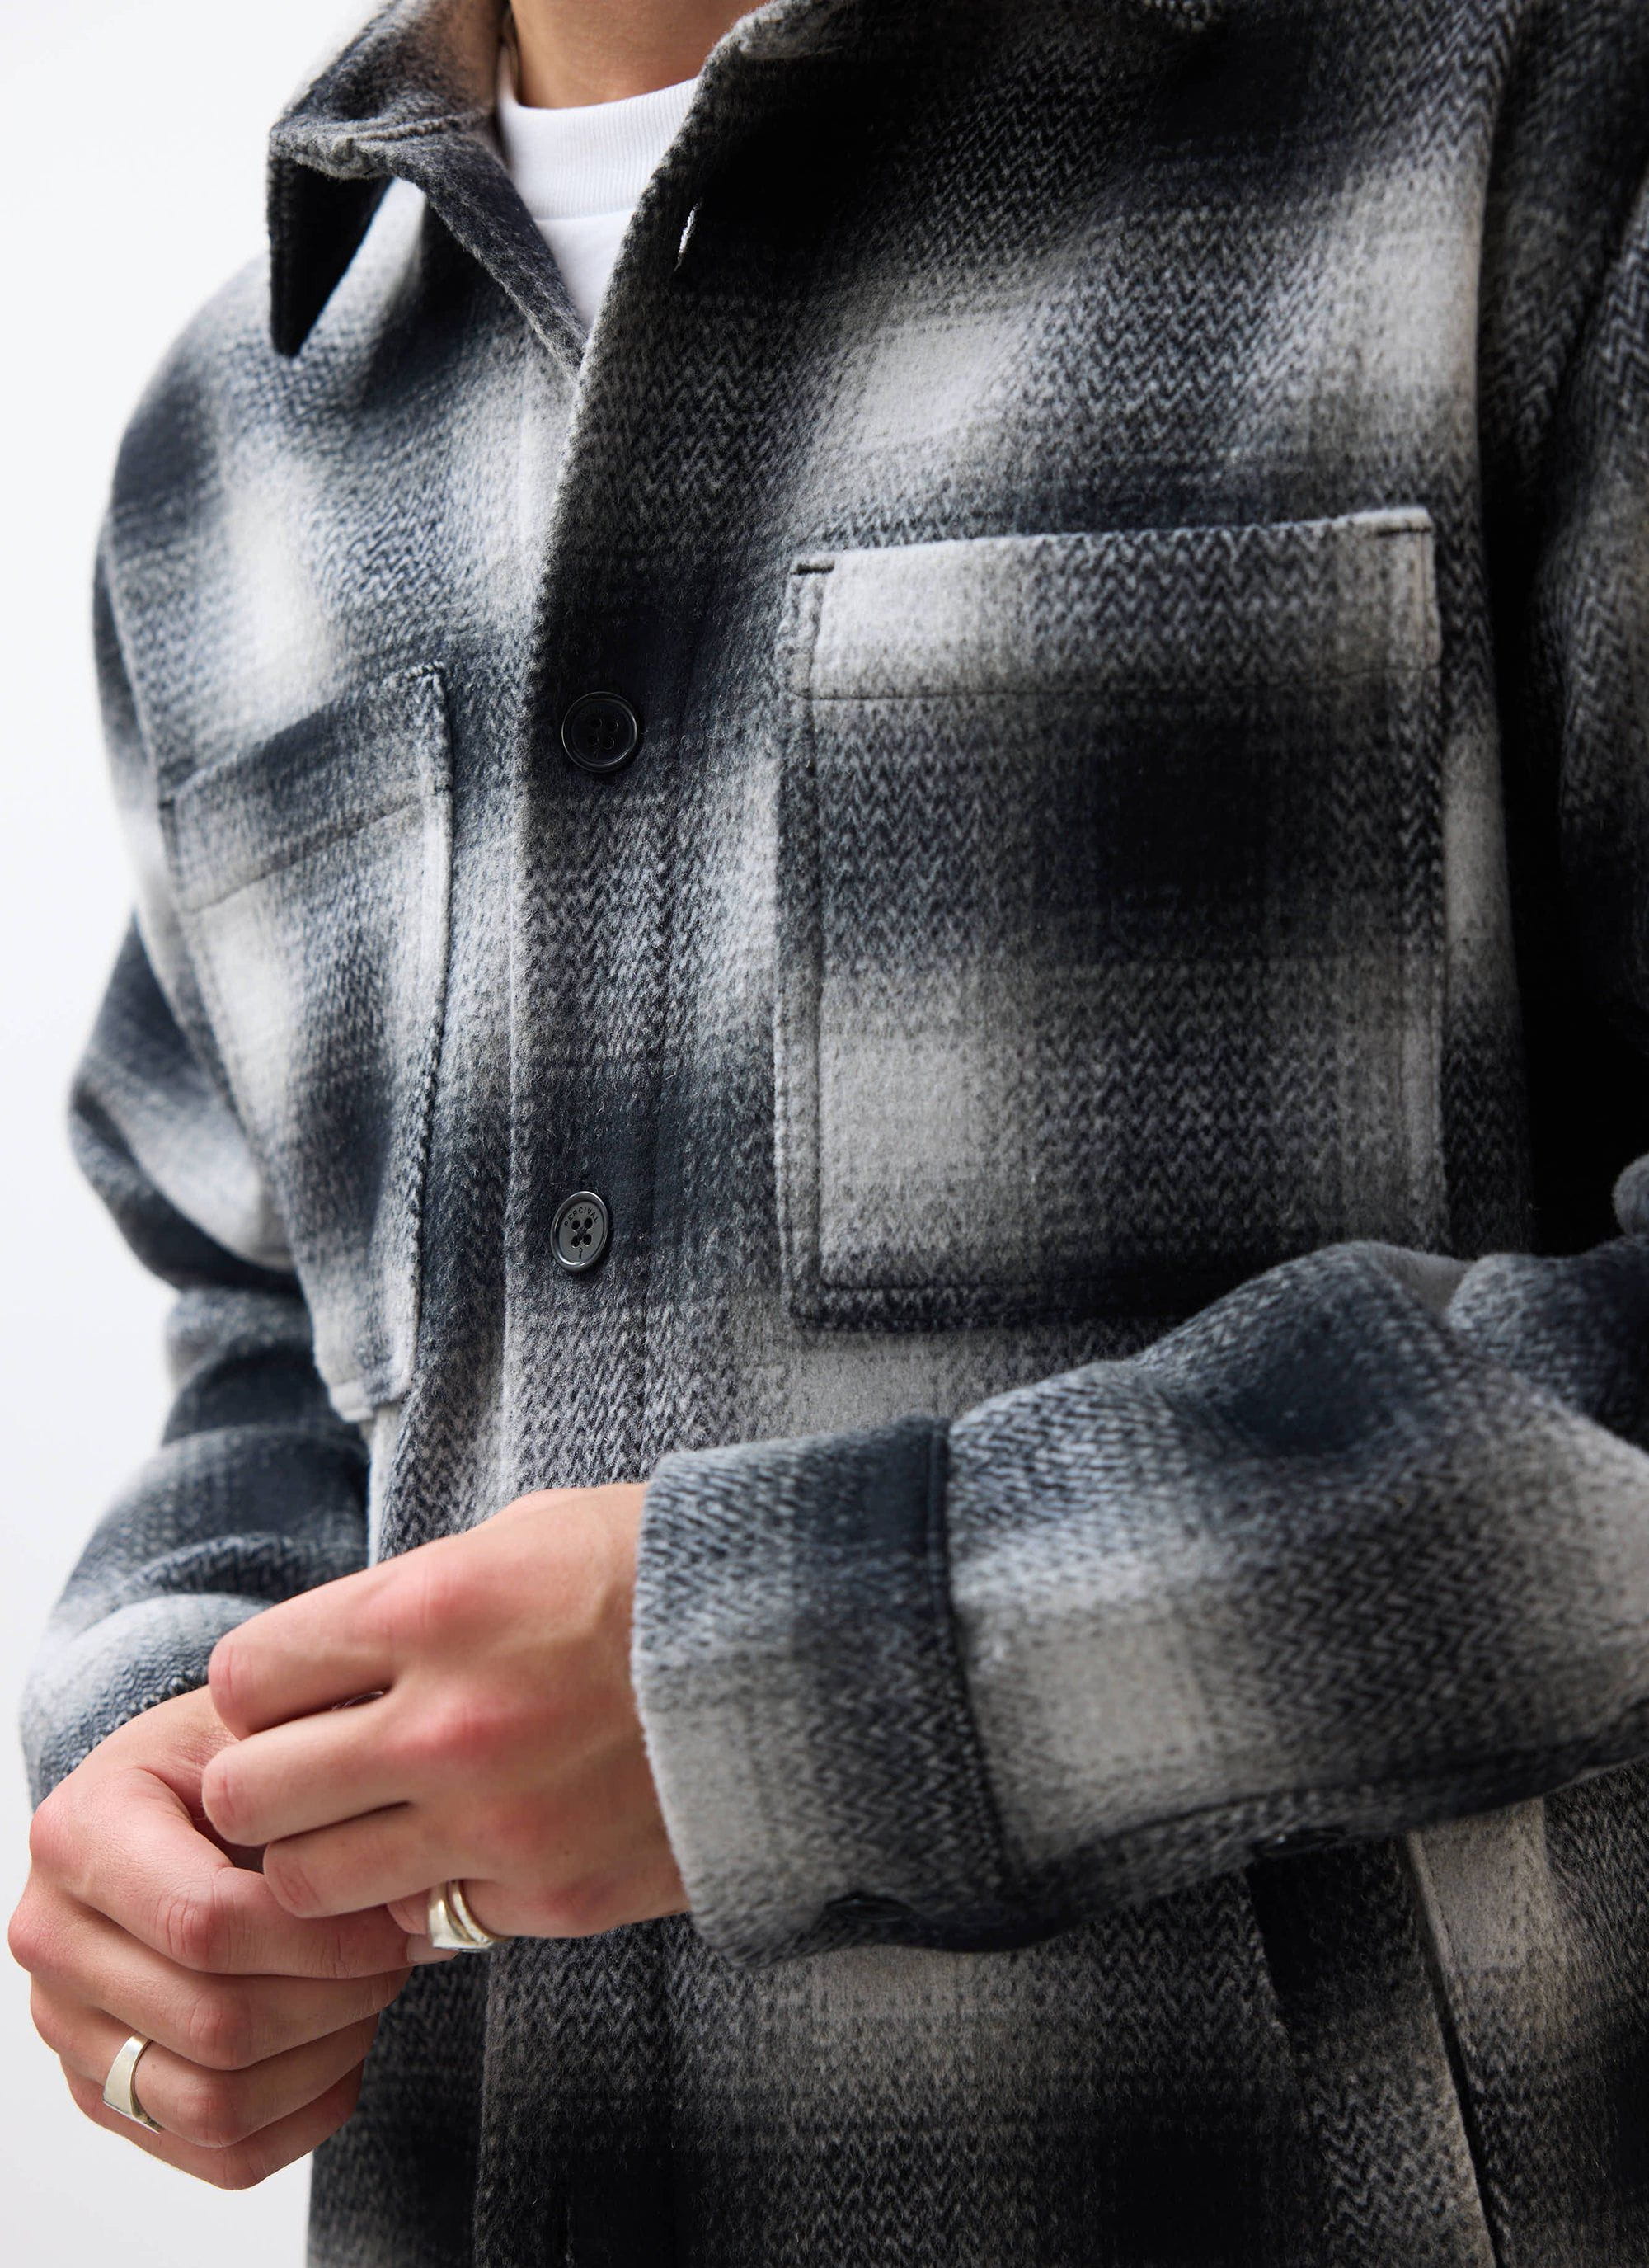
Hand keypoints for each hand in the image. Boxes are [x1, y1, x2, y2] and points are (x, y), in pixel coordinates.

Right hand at [8, 1687, 419, 2187]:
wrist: (178, 1792)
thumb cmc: (232, 1756)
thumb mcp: (265, 1730)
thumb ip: (323, 1783)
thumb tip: (417, 1889)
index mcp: (80, 1831)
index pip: (203, 1921)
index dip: (319, 1937)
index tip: (393, 1919)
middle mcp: (52, 1935)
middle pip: (213, 2022)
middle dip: (334, 1999)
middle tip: (396, 1956)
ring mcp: (68, 2024)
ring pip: (212, 2103)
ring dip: (322, 2059)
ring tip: (371, 1994)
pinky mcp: (102, 2090)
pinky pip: (215, 2154)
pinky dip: (303, 2115)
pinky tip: (344, 2046)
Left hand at [199, 1484, 687, 1941]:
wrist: (811, 1651)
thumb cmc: (665, 1570)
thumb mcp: (528, 1534)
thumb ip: (415, 1597)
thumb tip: (331, 1658)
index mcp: (435, 1607)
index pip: (246, 1679)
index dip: (259, 1691)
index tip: (295, 1692)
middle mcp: (450, 1723)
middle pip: (250, 1799)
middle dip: (263, 1787)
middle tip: (308, 1774)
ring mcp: (499, 1823)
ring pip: (311, 1888)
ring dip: (326, 1858)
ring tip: (379, 1822)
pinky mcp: (552, 1896)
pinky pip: (422, 1926)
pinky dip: (426, 1898)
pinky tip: (471, 1847)